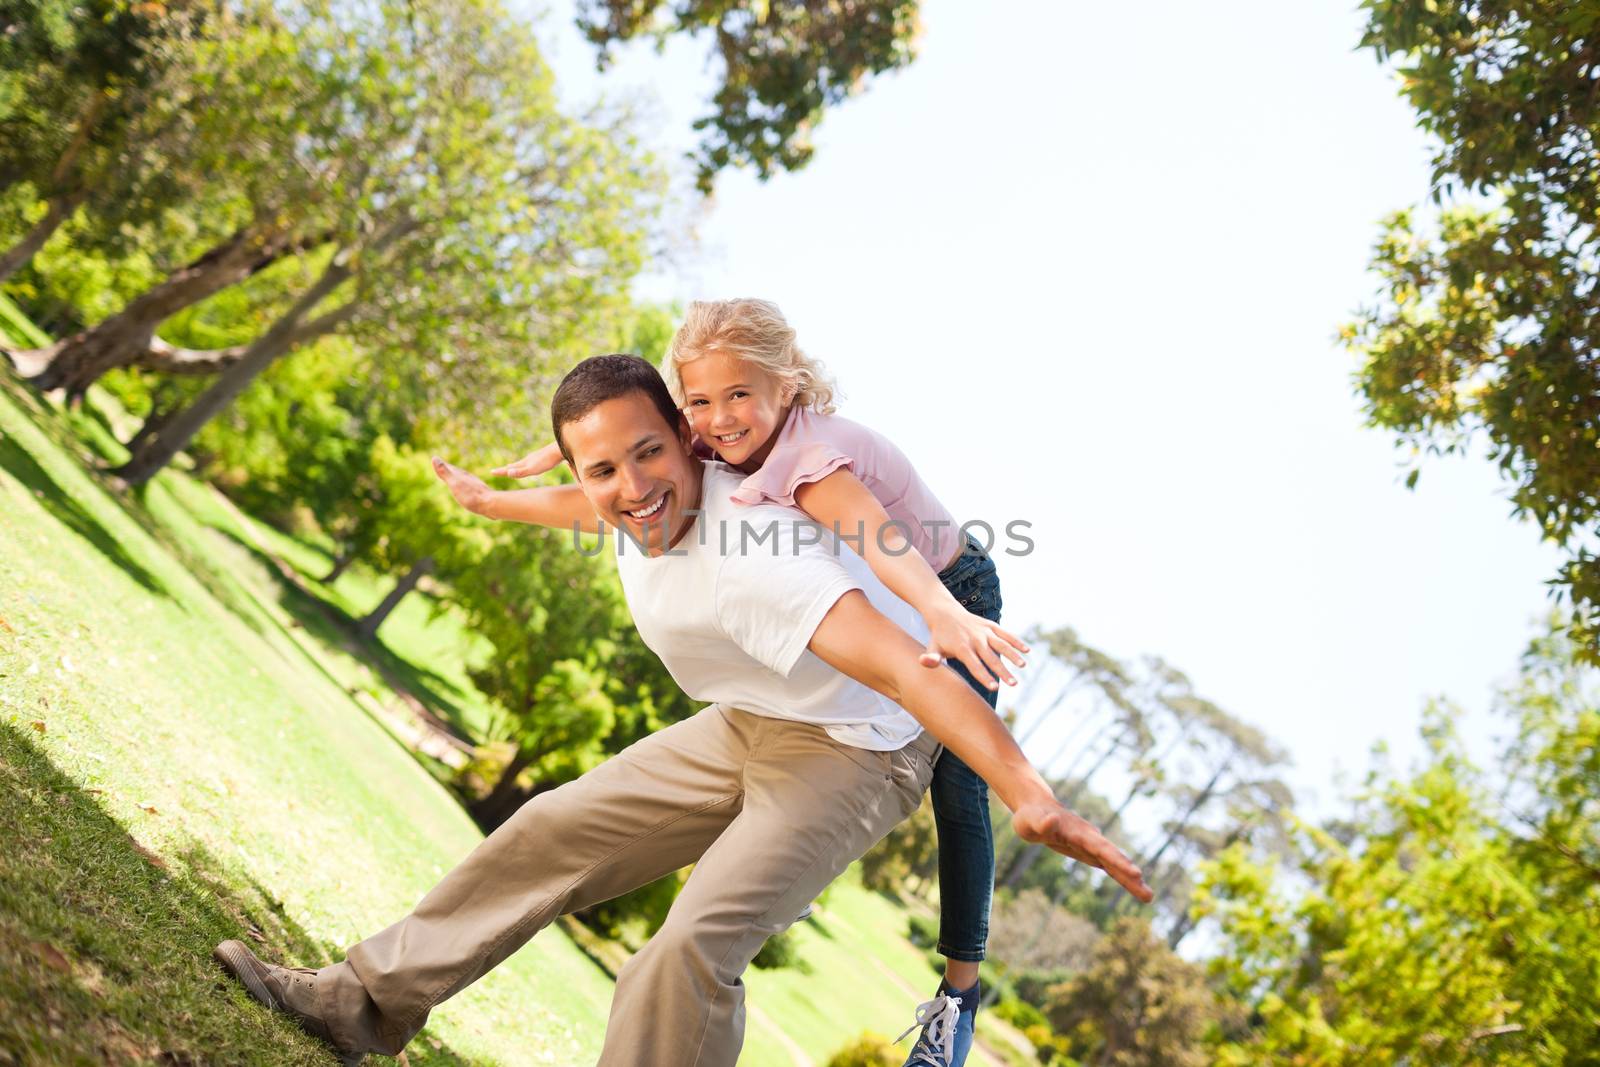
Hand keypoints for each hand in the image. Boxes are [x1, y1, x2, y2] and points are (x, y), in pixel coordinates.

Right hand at [432, 456, 492, 514]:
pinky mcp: (482, 494)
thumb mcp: (454, 483)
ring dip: (459, 477)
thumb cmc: (470, 495)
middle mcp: (469, 479)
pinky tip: (470, 490)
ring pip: (465, 479)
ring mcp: (476, 486)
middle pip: (457, 472)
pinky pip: (471, 487)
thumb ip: (445, 472)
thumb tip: (434, 458)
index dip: (442, 465)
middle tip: (444, 466)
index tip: (435, 459)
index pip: (450, 468)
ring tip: (455, 477)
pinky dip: (467, 486)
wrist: (491, 505)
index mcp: (461, 476)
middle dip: (450, 470)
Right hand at [491, 441, 561, 478]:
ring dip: (516, 465)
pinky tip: (532, 462)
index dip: (501, 472)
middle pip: (515, 465)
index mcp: (525, 463)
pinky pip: (533, 460)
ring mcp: (536, 457)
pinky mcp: (544, 456)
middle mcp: (529, 459)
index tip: (491, 472)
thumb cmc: (547, 461)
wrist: (561, 449)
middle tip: (501, 470)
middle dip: (507, 468)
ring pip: (523, 462)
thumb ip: (521, 472)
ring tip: (512, 466)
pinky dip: (527, 463)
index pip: (510, 469)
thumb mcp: (533, 469)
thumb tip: (508, 472)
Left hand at [918, 607, 1027, 688]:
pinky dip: (1016, 641)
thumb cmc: (939, 636)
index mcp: (962, 648)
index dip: (984, 676)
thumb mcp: (933, 647)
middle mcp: (975, 639)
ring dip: (1012, 654)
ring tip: (1022, 666)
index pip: (975, 665)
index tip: (995, 687)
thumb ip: (931, 657)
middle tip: (1013, 684)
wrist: (944, 612)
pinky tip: (1027, 651)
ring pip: (1001, 644)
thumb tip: (924, 663)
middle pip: (991, 658)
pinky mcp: (991, 626)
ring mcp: (984, 632)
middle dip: (1002, 671)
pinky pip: (1005, 634)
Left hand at [1011, 802, 1152, 902]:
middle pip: (1113, 857)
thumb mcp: (1029, 821)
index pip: (1100, 848)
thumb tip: (1051, 820)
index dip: (1117, 860)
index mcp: (1077, 832)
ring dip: (1131, 879)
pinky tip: (1138, 888)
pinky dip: (1123, 877)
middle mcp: (1090, 838)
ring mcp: (1092, 846)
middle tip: (1148, 893)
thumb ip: (1041, 823)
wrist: (1038, 809)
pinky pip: (1110, 867)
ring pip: (1115, 864)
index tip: (1135, 872)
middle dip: (1130, 874)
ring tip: (1149, 896)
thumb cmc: (1030, 817)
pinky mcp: (1091, 853)